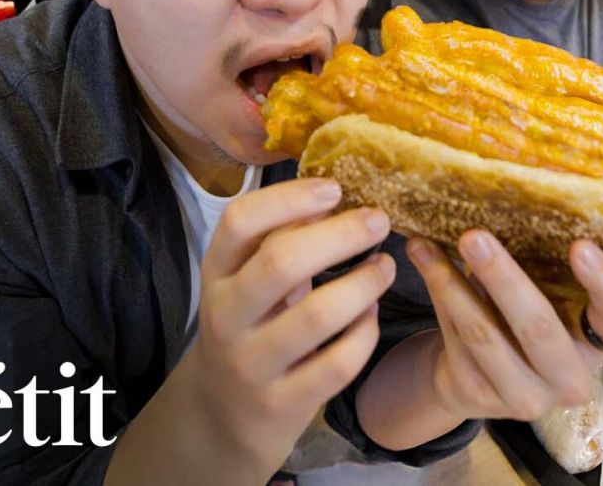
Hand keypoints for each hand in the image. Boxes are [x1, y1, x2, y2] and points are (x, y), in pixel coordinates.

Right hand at [184, 178, 395, 470]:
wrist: (225, 414)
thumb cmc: (250, 326)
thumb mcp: (248, 281)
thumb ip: (278, 240)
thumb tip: (329, 193)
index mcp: (216, 273)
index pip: (240, 221)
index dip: (290, 198)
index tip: (334, 189)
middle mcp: (227, 316)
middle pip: (281, 262)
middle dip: (341, 235)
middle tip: (378, 221)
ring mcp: (252, 363)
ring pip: (318, 316)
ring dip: (364, 284)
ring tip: (385, 266)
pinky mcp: (283, 402)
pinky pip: (338, 364)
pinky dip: (365, 333)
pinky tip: (372, 314)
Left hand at [406, 231, 602, 421]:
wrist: (478, 377)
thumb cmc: (524, 318)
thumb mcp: (546, 297)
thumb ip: (545, 268)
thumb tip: (517, 200)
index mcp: (599, 344)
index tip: (580, 245)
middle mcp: (569, 380)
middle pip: (539, 327)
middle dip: (503, 278)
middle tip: (473, 236)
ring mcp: (524, 397)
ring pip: (483, 334)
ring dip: (449, 283)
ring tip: (424, 245)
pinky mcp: (478, 398)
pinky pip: (454, 339)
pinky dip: (437, 295)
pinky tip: (421, 261)